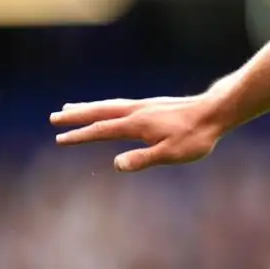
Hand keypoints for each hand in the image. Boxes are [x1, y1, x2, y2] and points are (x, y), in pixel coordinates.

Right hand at [51, 95, 225, 172]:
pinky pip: (120, 104)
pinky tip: (107, 109)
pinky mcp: (152, 105)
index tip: (60, 139)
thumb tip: (116, 164)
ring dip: (88, 107)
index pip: (101, 130)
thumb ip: (143, 159)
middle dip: (76, 115)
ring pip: (109, 105)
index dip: (80, 136)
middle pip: (100, 112)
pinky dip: (106, 105)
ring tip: (71, 107)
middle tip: (54, 117)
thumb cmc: (195, 136)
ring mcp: (144, 105)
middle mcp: (137, 111)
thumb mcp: (170, 153)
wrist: (215, 112)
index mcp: (136, 124)